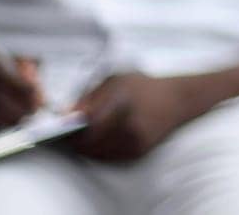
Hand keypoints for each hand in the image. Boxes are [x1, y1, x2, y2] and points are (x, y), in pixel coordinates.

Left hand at [69, 73, 200, 161]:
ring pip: (97, 153)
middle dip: (75, 140)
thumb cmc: (144, 87)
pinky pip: (110, 157)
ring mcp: (134, 140)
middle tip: (67, 135)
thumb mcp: (115, 80)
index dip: (68, 129)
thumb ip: (89, 97)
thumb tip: (64, 115)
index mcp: (120, 102)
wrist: (178, 99)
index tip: (61, 128)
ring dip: (85, 147)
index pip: (85, 124)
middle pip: (88, 142)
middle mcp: (128, 124)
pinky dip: (99, 152)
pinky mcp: (138, 151)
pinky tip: (97, 141)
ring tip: (81, 137)